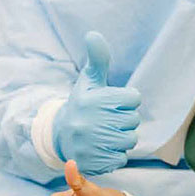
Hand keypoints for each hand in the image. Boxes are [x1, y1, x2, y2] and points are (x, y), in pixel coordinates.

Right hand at [53, 32, 140, 175]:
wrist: (61, 135)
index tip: (111, 102)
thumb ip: (98, 58)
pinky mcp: (94, 162)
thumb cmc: (83, 104)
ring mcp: (92, 143)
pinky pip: (122, 158)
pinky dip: (115, 154)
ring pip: (130, 140)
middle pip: (133, 120)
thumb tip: (93, 34)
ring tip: (106, 133)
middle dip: (124, 119)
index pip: (134, 97)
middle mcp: (92, 121)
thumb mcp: (90, 80)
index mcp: (94, 99)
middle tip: (107, 119)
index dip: (125, 100)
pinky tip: (102, 148)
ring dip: (122, 137)